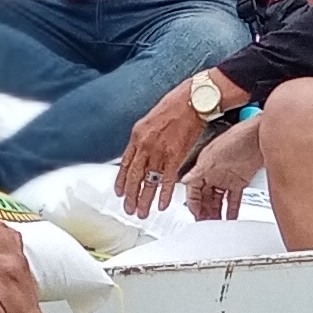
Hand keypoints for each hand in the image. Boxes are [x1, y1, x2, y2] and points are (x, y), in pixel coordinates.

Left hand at [116, 70, 241, 217]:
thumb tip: (140, 152)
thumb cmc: (175, 105)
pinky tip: (160, 204)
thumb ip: (144, 138)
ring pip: (148, 182)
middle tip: (129, 209)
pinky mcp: (175, 156)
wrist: (192, 100)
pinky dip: (163, 194)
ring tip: (142, 212)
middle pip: (134, 177)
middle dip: (130, 196)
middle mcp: (145, 145)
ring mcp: (159, 152)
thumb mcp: (150, 120)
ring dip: (144, 199)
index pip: (125, 164)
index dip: (121, 181)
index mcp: (137, 136)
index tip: (119, 192)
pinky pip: (166, 180)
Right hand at [183, 115, 264, 219]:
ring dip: (216, 213)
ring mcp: (227, 178)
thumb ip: (198, 170)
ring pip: (218, 200)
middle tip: (205, 224)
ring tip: (216, 224)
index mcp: (204, 166)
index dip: (193, 203)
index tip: (195, 215)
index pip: (193, 189)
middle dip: (204, 211)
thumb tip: (184, 180)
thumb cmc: (238, 137)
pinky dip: (232, 209)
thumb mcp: (212, 155)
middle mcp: (214, 173)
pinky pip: (234, 199)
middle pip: (205, 197)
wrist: (261, 135)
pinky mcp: (241, 181)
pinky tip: (230, 218)